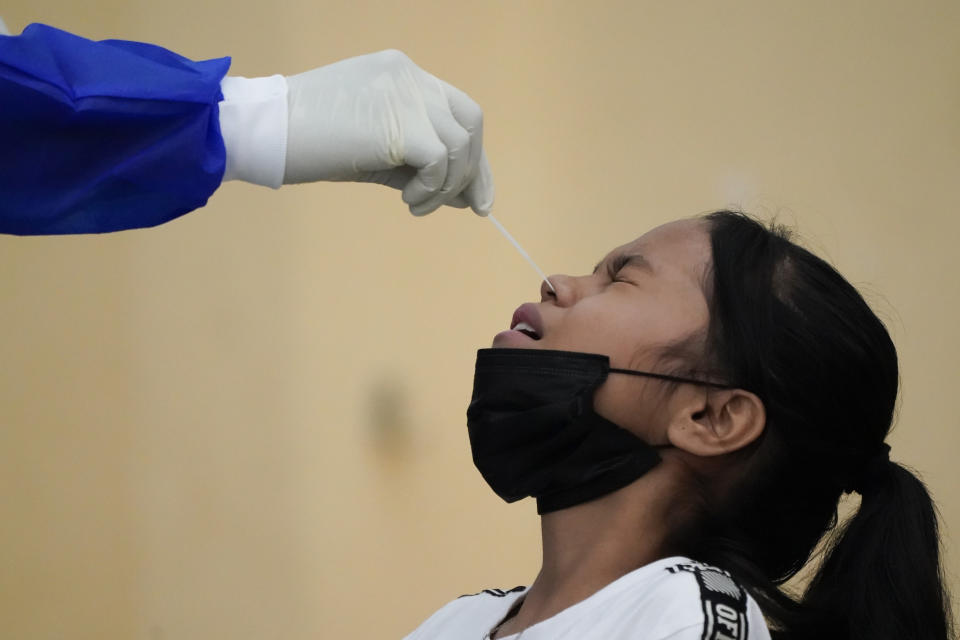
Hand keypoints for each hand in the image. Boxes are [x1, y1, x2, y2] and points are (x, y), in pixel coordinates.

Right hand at [284, 50, 492, 215]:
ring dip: (447, 185)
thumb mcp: (374, 151)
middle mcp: (409, 76)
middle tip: (469, 207)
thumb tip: (464, 197)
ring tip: (416, 204)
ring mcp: (406, 95)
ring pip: (461, 144)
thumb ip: (419, 166)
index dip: (472, 154)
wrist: (265, 130)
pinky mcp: (401, 123)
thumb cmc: (309, 143)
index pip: (456, 111)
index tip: (474, 194)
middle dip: (474, 169)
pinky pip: (441, 161)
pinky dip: (432, 189)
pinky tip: (407, 200)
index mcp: (401, 74)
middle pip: (470, 121)